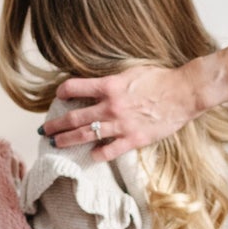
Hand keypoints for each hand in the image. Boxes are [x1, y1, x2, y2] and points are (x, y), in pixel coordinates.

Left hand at [42, 63, 203, 162]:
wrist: (183, 93)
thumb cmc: (160, 79)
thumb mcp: (132, 72)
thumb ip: (113, 82)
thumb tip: (98, 87)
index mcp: (109, 86)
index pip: (75, 87)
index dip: (63, 92)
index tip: (58, 96)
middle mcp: (111, 106)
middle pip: (74, 117)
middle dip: (55, 125)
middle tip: (44, 131)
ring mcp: (121, 125)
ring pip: (86, 135)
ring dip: (67, 141)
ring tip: (56, 144)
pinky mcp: (134, 139)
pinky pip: (110, 151)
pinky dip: (98, 154)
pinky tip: (91, 156)